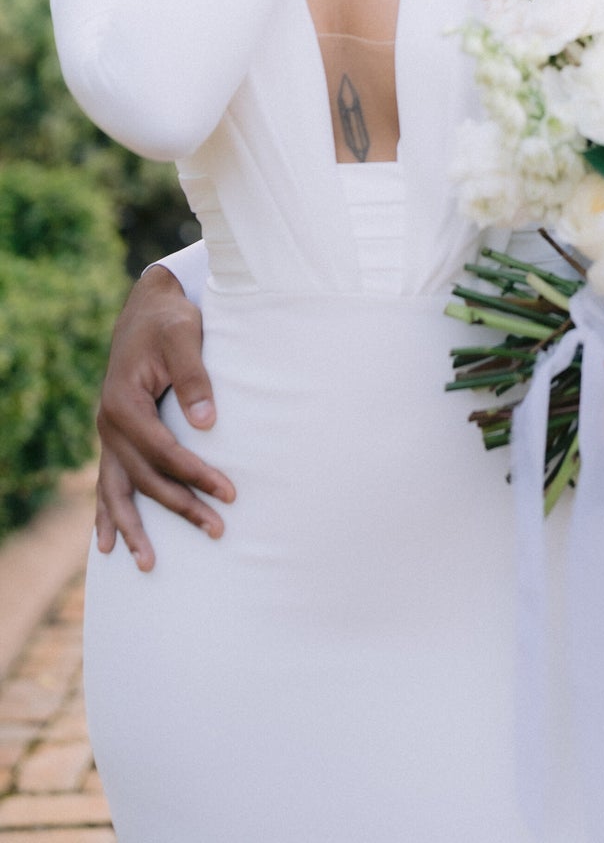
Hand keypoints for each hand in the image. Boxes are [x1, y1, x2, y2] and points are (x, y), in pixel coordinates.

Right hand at [94, 267, 234, 572]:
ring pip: (118, 491)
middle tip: (217, 530)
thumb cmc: (170, 320)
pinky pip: (107, 483)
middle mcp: (109, 424)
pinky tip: (106, 545)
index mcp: (124, 403)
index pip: (164, 451)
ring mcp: (108, 434)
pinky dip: (106, 515)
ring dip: (133, 528)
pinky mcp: (115, 437)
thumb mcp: (184, 338)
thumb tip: (208, 423)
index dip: (196, 474)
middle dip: (180, 507)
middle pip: (145, 478)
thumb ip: (195, 378)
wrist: (147, 307)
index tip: (228, 493)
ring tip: (148, 565)